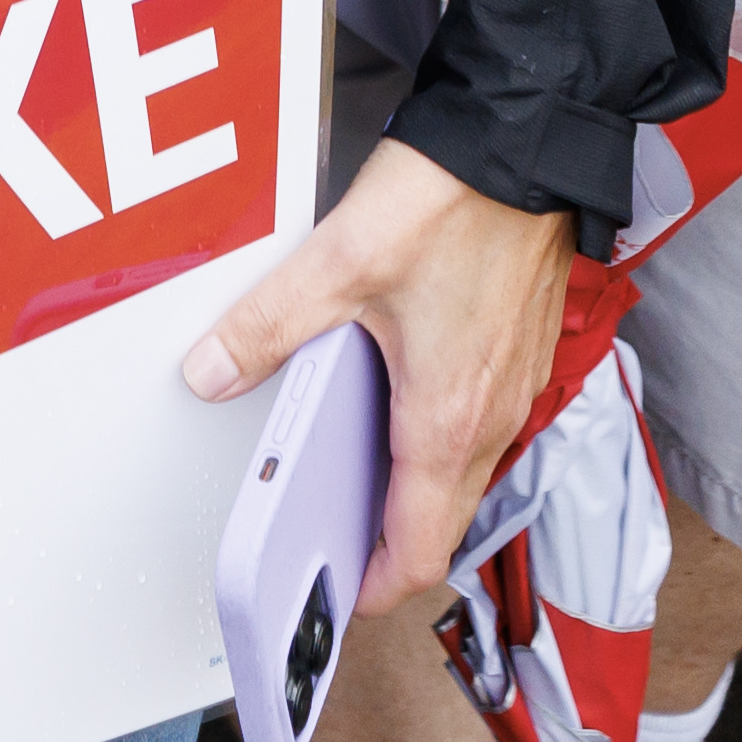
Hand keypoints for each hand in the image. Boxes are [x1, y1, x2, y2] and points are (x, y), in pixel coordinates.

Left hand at [187, 133, 568, 606]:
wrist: (528, 146)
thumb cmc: (456, 203)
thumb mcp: (338, 264)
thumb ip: (269, 326)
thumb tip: (213, 372)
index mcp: (448, 420)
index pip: (420, 549)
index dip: (377, 586)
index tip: (338, 595)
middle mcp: (491, 416)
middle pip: (441, 519)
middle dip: (385, 542)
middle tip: (326, 540)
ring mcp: (512, 386)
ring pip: (461, 471)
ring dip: (410, 487)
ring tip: (344, 474)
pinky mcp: (516, 352)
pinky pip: (476, 422)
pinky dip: (434, 436)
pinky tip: (389, 397)